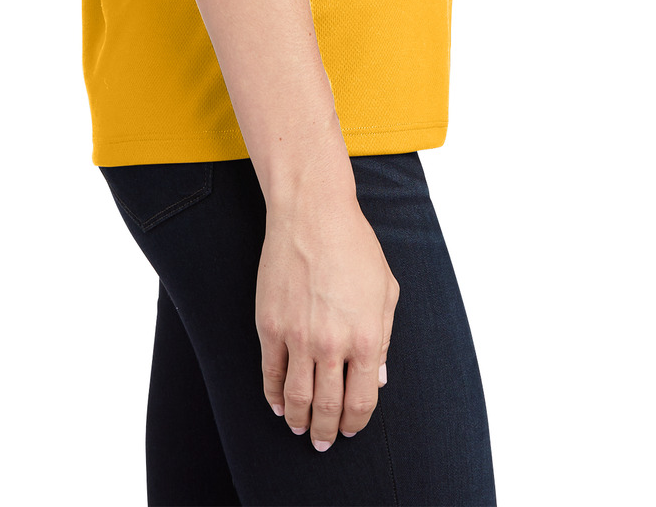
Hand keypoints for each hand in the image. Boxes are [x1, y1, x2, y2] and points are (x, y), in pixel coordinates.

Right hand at [255, 185, 398, 449]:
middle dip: (327, 432)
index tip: (352, 429)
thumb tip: (378, 378)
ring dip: (298, 420)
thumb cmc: (354, 246)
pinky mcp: (269, 325)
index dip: (356, 422)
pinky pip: (270, 373)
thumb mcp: (385, 290)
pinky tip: (277, 404)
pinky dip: (273, 395)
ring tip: (300, 429)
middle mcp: (332, 343)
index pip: (361, 401)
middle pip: (328, 408)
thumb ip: (384, 338)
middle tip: (324, 442)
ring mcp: (297, 337)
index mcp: (366, 337)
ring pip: (296, 398)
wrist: (312, 214)